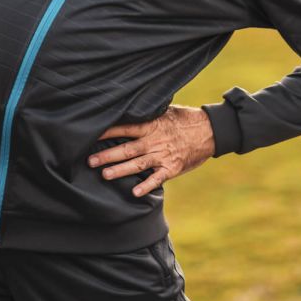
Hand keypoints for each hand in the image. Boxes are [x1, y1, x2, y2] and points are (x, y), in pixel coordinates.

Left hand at [87, 105, 214, 196]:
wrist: (210, 131)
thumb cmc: (186, 120)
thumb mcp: (166, 111)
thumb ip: (149, 114)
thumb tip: (130, 107)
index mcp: (151, 125)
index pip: (125, 128)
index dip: (108, 131)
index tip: (91, 134)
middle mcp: (154, 141)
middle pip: (127, 148)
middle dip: (107, 155)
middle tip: (90, 161)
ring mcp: (163, 155)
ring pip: (138, 164)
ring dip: (120, 170)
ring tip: (104, 174)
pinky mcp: (172, 168)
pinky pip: (157, 179)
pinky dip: (146, 186)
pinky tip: (134, 192)